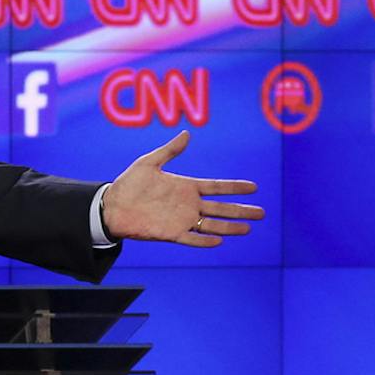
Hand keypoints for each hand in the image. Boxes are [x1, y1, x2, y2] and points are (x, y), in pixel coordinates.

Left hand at [100, 131, 263, 246]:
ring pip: (212, 225)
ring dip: (230, 227)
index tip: (254, 187)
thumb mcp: (149, 162)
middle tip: (262, 213)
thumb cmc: (130, 183)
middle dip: (241, 210)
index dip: (235, 188)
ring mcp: (181, 220)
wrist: (112, 206)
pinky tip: (219, 241)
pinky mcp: (170, 233)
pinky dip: (205, 241)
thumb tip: (187, 133)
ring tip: (248, 229)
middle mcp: (188, 204)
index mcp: (186, 187)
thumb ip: (170, 150)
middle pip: (221, 208)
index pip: (217, 187)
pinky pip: (191, 239)